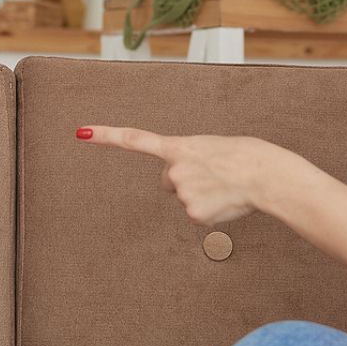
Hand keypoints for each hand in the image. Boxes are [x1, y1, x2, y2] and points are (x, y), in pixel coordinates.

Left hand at [77, 125, 293, 225]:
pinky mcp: (193, 213)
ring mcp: (182, 192)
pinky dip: (210, 210)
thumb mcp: (209, 148)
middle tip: (212, 174)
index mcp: (178, 147)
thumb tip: (179, 185)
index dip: (106, 136)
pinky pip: (196, 213)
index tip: (81, 132)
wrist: (265, 174)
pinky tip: (225, 200)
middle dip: (185, 180)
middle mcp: (173, 170)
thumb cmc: (244, 157)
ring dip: (201, 194)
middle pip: (168, 181)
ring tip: (223, 185)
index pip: (135, 139)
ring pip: (184, 198)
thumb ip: (187, 161)